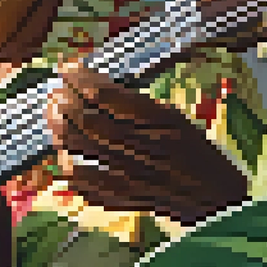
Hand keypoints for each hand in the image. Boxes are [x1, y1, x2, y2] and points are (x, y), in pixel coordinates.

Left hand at [45, 61, 246, 224]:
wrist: (213, 198)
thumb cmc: (190, 151)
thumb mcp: (173, 117)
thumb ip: (135, 103)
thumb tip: (88, 84)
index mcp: (163, 121)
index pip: (110, 95)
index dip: (81, 79)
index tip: (67, 68)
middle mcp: (147, 147)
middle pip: (90, 121)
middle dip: (65, 102)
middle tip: (55, 91)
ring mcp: (133, 175)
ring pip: (81, 148)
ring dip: (59, 127)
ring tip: (52, 115)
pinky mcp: (123, 198)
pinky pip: (83, 180)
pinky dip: (67, 163)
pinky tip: (63, 151)